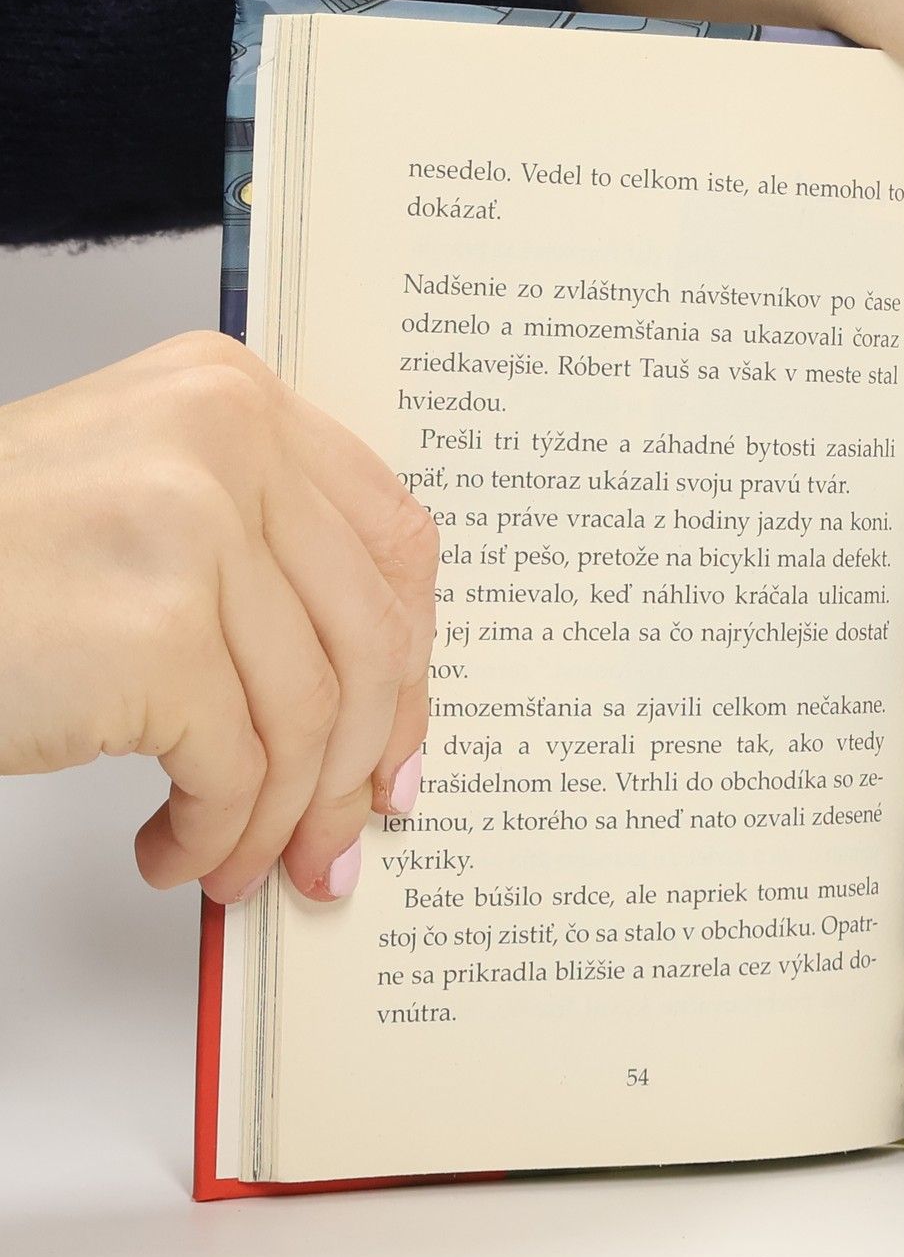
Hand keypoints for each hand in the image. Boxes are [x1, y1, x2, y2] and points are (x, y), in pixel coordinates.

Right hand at [0, 333, 437, 903]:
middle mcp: (225, 441)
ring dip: (279, 816)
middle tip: (341, 835)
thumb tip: (378, 695)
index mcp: (235, 397)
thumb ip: (261, 558)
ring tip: (239, 859)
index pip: (393, 540)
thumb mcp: (139, 505)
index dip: (411, 657)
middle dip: (361, 762)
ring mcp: (190, 528)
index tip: (399, 737)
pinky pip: (236, 766)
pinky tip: (175, 849)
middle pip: (369, 636)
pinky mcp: (152, 630)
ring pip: (309, 715)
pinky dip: (214, 832)